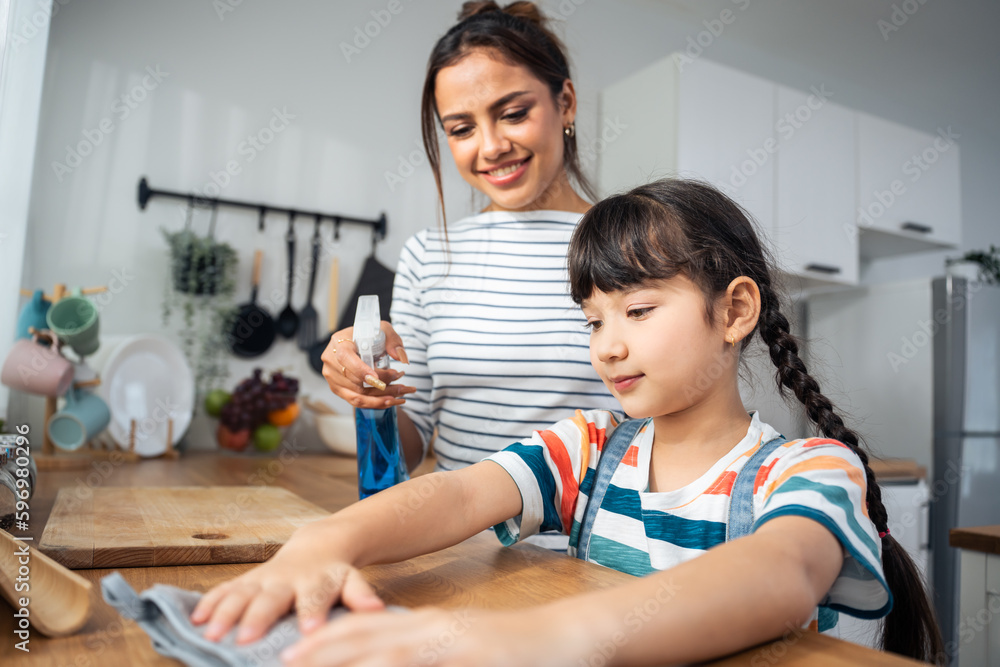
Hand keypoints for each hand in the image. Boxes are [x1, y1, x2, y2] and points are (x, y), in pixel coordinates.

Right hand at [190, 525, 383, 643]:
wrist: (318, 545)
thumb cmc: (335, 573)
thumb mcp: (352, 580)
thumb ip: (361, 595)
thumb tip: (375, 609)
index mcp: (316, 582)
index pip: (314, 597)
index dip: (312, 612)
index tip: (309, 629)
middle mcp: (286, 579)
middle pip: (271, 598)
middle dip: (258, 617)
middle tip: (245, 639)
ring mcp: (264, 579)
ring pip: (242, 594)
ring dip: (225, 613)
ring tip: (211, 635)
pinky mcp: (247, 581)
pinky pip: (224, 590)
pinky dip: (208, 604)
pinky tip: (193, 620)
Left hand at [279, 606, 585, 666]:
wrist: (571, 636)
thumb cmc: (516, 649)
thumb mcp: (464, 649)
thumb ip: (427, 656)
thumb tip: (393, 660)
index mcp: (430, 627)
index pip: (368, 631)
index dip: (329, 642)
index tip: (293, 655)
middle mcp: (434, 630)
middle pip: (367, 639)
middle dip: (323, 652)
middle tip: (283, 663)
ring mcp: (453, 643)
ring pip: (388, 654)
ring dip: (348, 662)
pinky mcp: (472, 656)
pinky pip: (422, 665)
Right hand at [321, 321, 415, 409]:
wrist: (358, 342)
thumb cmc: (368, 334)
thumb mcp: (383, 330)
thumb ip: (393, 341)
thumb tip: (400, 357)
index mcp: (339, 343)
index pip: (345, 358)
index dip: (360, 370)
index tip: (377, 378)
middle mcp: (331, 361)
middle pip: (354, 380)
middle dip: (380, 386)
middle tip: (401, 385)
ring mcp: (332, 377)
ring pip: (356, 394)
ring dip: (380, 398)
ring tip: (399, 396)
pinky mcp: (337, 388)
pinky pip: (355, 401)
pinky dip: (373, 403)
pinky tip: (388, 401)